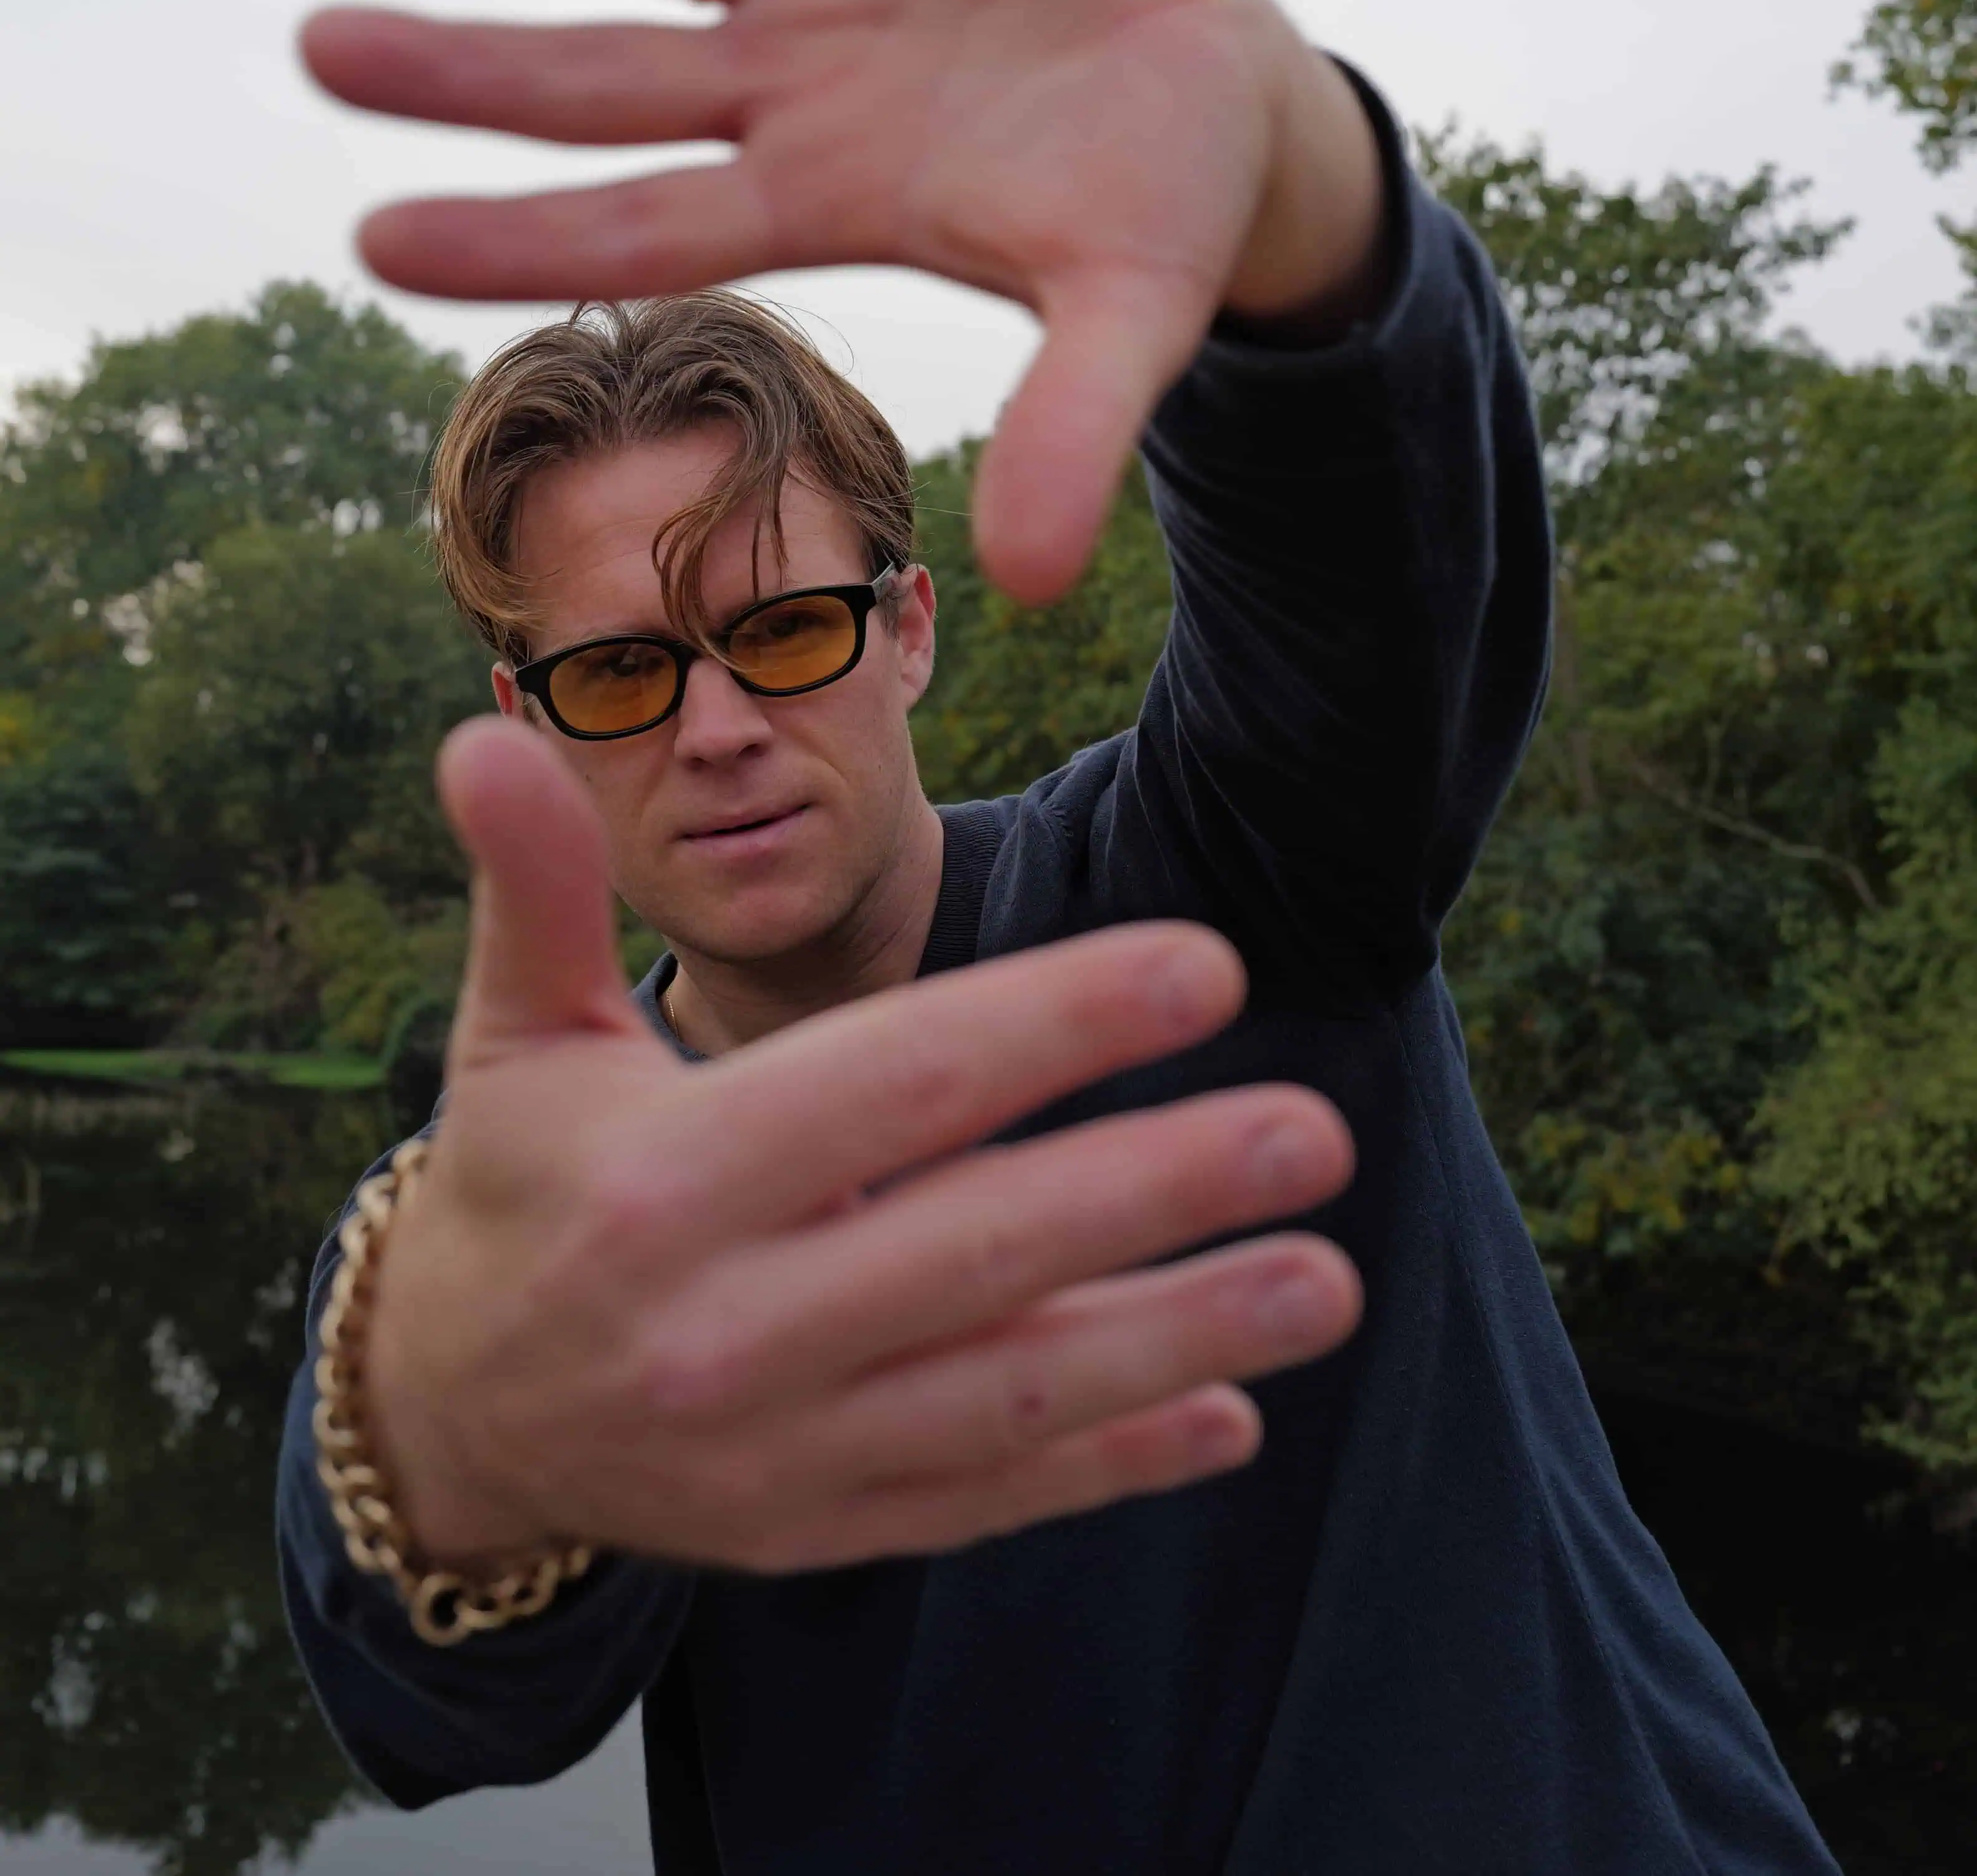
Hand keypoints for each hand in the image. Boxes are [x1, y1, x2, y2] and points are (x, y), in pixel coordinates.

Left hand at [302, 0, 1384, 603]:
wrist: (1225, 97)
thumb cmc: (1162, 217)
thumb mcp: (1130, 320)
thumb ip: (1073, 430)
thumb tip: (1033, 582)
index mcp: (827, 203)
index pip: (643, 230)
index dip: (516, 236)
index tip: (376, 242)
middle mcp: (794, 92)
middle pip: (599, 81)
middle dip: (466, 71)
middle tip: (317, 52)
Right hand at [363, 716, 1358, 1574]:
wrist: (454, 1413)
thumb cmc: (520, 1182)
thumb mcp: (511, 1032)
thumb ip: (533, 887)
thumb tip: (486, 731)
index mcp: (662, 1186)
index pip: (891, 1087)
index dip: (1054, 1021)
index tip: (1206, 965)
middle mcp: (724, 1333)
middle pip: (977, 1248)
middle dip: (1157, 1188)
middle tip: (1315, 1131)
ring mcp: (777, 1451)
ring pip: (1006, 1395)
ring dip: (1177, 1338)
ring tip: (1325, 1282)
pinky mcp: (815, 1527)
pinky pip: (984, 1497)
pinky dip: (1111, 1463)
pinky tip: (1232, 1419)